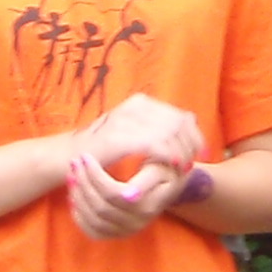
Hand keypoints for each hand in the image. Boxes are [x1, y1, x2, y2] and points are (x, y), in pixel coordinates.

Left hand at [65, 150, 195, 239]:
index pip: (113, 193)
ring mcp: (127, 230)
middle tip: (74, 162)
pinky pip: (92, 232)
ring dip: (78, 197)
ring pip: (93, 219)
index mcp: (148, 205)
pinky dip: (79, 216)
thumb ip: (146, 180)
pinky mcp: (118, 234)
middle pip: (100, 207)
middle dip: (83, 183)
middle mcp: (137, 222)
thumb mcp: (161, 168)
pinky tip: (74, 198)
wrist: (170, 183)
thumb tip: (128, 196)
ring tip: (72, 175)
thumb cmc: (164, 169)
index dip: (95, 175)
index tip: (85, 157)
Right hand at [72, 91, 204, 179]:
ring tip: (184, 168)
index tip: (202, 154)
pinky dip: (169, 155)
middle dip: (192, 145)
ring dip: (182, 152)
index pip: (181, 116)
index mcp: (141, 103)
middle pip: (180, 123)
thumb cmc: (102, 150)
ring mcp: (127, 120)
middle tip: (195, 164)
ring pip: (170, 133)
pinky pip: (155, 144)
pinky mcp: (120, 137)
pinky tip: (173, 166)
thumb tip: (187, 129)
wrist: (68, 156)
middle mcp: (136, 107)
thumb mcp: (132, 134)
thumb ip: (155, 130)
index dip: (196, 136)